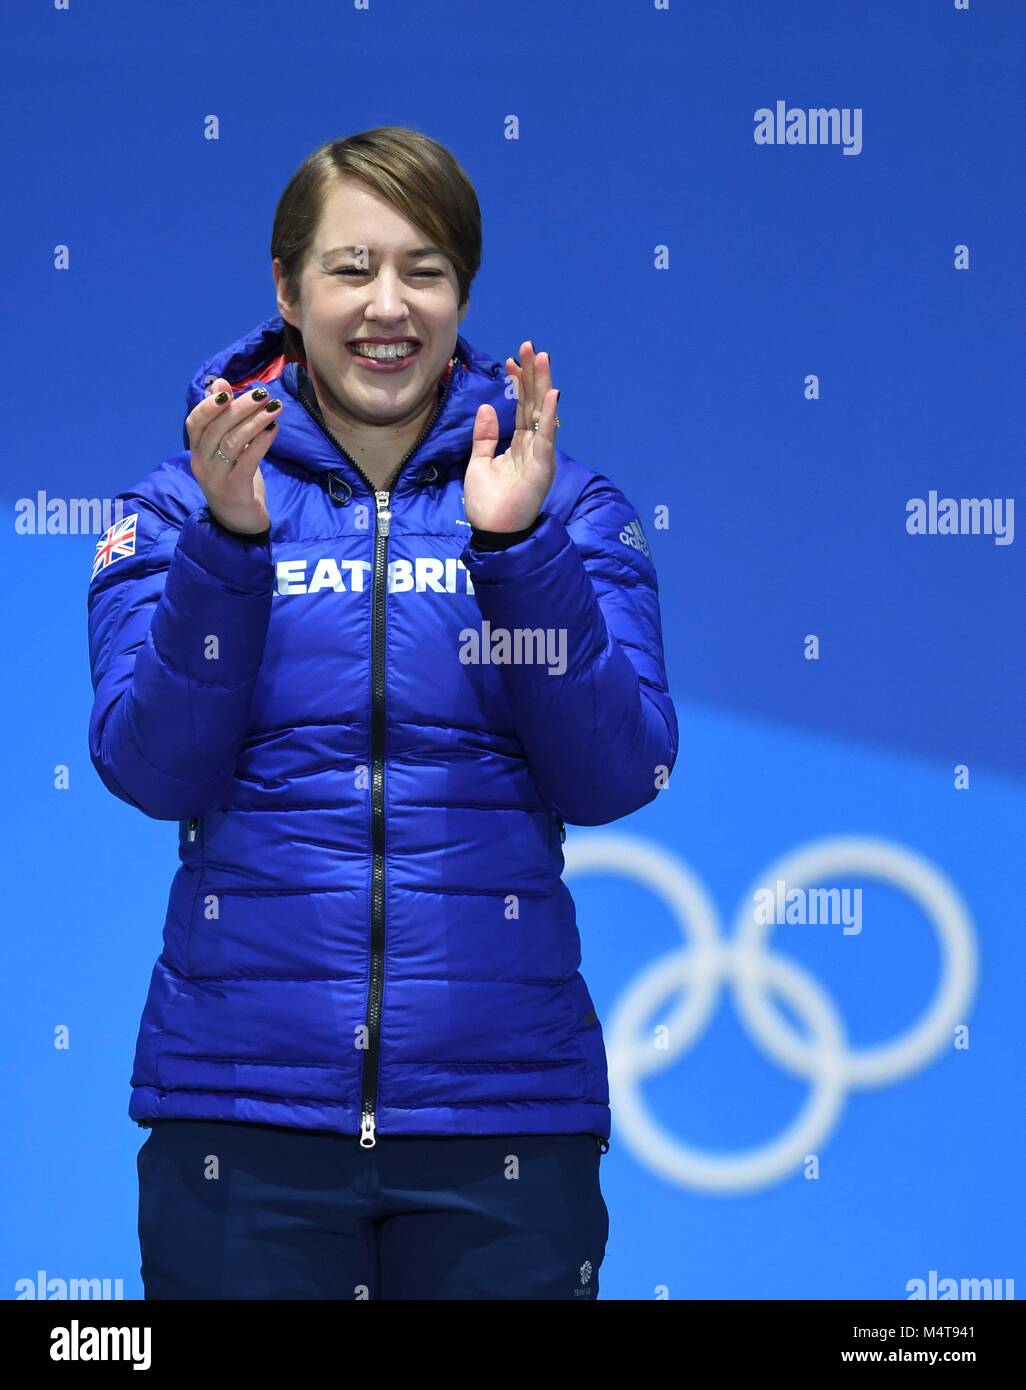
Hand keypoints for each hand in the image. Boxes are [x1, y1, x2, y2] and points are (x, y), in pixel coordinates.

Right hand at [185, 379, 276, 533]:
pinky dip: (261, 443)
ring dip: (255, 421)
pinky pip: (247, 461)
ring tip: (275, 407)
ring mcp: (216, 477)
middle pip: (216, 428)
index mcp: (197, 450)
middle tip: (263, 393)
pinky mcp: (234, 489)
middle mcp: (201, 463)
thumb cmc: (233, 479)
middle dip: (240, 407)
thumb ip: (222, 418)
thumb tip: (219, 382)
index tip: (227, 388)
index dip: (208, 404)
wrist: (239, 521)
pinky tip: (274, 429)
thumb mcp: (226, 448)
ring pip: (232, 442)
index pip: (194, 422)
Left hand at [463, 341, 557, 531]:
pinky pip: (546, 437)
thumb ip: (485, 437)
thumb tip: (487, 408)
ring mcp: (540, 456)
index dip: (517, 384)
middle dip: (532, 375)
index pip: (521, 408)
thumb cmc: (488, 504)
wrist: (493, 533)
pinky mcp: (542, 468)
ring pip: (542, 414)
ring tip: (541, 358)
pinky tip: (550, 393)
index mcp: (520, 446)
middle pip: (534, 404)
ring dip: (543, 385)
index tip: (511, 360)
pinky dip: (548, 415)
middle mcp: (533, 448)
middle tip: (529, 346)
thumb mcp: (480, 463)